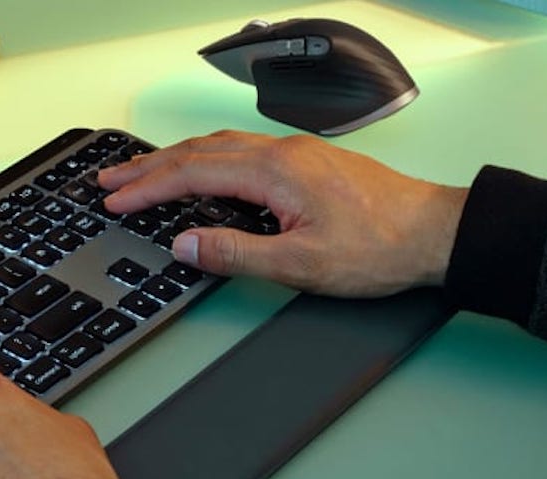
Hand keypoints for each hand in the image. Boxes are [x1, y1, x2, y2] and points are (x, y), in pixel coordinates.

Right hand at [98, 130, 469, 297]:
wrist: (437, 234)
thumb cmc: (380, 249)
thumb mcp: (300, 264)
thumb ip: (236, 253)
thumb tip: (186, 245)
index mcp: (274, 172)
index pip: (192, 174)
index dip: (147, 188)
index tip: (115, 201)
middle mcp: (282, 153)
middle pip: (198, 152)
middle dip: (148, 168)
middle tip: (109, 181)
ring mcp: (296, 154)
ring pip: (219, 146)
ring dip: (175, 160)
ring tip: (143, 173)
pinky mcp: (307, 163)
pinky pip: (240, 150)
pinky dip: (206, 158)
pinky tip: (202, 169)